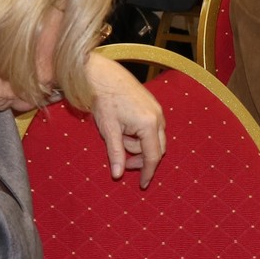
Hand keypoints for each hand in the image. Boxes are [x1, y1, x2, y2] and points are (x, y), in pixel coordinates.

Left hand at [82, 53, 166, 187]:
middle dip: (141, 158)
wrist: (102, 74)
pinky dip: (140, 134)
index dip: (147, 172)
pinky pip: (152, 127)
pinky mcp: (152, 105)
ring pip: (154, 138)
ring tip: (118, 137)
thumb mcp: (108, 129)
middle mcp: (158, 117)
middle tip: (124, 162)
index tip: (142, 184)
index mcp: (149, 124)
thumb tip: (118, 175)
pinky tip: (124, 129)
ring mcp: (157, 110)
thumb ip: (115, 153)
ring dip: (138, 145)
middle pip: (157, 149)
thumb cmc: (104, 99)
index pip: (153, 156)